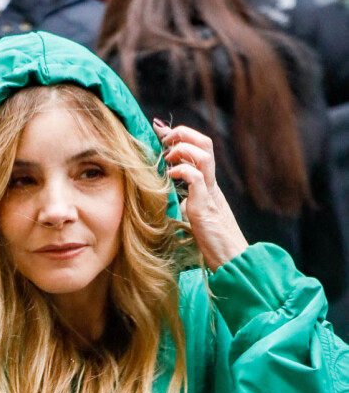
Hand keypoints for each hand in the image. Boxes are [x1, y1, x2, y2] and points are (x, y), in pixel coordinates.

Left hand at [153, 119, 247, 271]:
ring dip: (183, 149)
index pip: (200, 149)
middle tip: (164, 138)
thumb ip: (188, 203)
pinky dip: (182, 171)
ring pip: (204, 155)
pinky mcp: (205, 207)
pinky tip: (171, 176)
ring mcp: (210, 194)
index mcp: (208, 186)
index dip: (182, 136)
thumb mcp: (195, 217)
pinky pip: (196, 179)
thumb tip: (176, 198)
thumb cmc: (213, 243)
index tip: (160, 130)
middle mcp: (211, 185)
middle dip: (183, 133)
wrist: (232, 262)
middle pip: (206, 143)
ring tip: (168, 156)